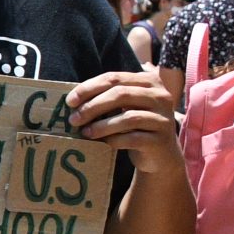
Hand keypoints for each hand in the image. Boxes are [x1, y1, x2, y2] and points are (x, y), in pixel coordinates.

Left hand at [66, 68, 182, 169]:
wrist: (160, 155)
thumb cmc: (136, 126)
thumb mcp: (125, 107)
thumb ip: (107, 97)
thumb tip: (73, 100)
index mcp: (150, 81)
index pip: (114, 78)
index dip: (89, 88)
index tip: (70, 101)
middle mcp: (161, 96)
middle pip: (120, 95)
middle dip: (92, 106)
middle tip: (74, 119)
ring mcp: (163, 118)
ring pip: (127, 117)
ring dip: (101, 125)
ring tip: (85, 132)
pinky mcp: (161, 139)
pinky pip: (132, 138)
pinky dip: (114, 140)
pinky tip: (103, 143)